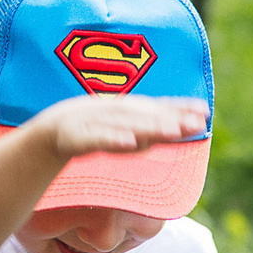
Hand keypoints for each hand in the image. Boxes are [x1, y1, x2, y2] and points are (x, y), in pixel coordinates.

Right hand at [31, 94, 210, 160]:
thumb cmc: (90, 132)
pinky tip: (131, 143)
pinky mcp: (74, 138)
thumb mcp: (123, 130)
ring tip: (172, 131)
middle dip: (171, 118)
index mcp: (122, 111)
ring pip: (125, 125)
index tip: (205, 113)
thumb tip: (185, 129)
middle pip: (144, 116)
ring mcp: (91, 123)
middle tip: (196, 124)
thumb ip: (151, 132)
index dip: (179, 108)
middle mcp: (109, 113)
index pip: (155, 109)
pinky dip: (113, 139)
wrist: (47, 134)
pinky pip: (96, 140)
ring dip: (149, 127)